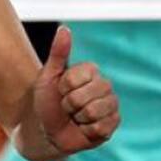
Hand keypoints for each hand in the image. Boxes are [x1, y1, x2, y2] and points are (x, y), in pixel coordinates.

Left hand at [32, 26, 119, 154]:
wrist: (47, 130)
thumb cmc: (47, 101)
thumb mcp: (48, 76)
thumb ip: (58, 52)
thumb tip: (64, 29)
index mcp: (91, 71)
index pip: (76, 78)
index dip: (63, 87)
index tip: (60, 90)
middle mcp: (105, 85)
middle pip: (85, 96)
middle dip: (69, 104)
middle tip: (67, 106)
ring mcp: (110, 105)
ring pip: (94, 112)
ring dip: (78, 118)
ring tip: (76, 117)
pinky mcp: (113, 124)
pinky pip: (101, 127)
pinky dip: (87, 131)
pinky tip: (84, 128)